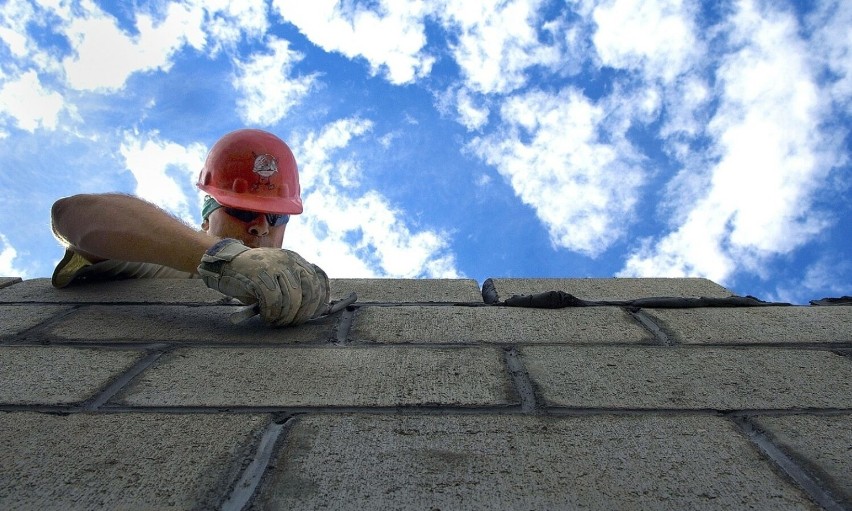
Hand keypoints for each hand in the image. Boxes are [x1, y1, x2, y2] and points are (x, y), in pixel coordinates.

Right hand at [197, 239, 328, 325]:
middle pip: (309, 291)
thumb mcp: (278, 277)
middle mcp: (289, 260)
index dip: (321, 300)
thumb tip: (315, 310)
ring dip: (286, 316)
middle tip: (291, 323)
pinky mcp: (260, 274)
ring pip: (293, 298)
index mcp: (296, 260)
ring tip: (276, 322)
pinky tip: (266, 317)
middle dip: (303, 313)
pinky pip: (274, 300)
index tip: (315, 314)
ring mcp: (275, 266)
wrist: (225, 264)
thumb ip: (296, 288)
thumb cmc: (253, 277)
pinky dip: (272, 314)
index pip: (319, 279)